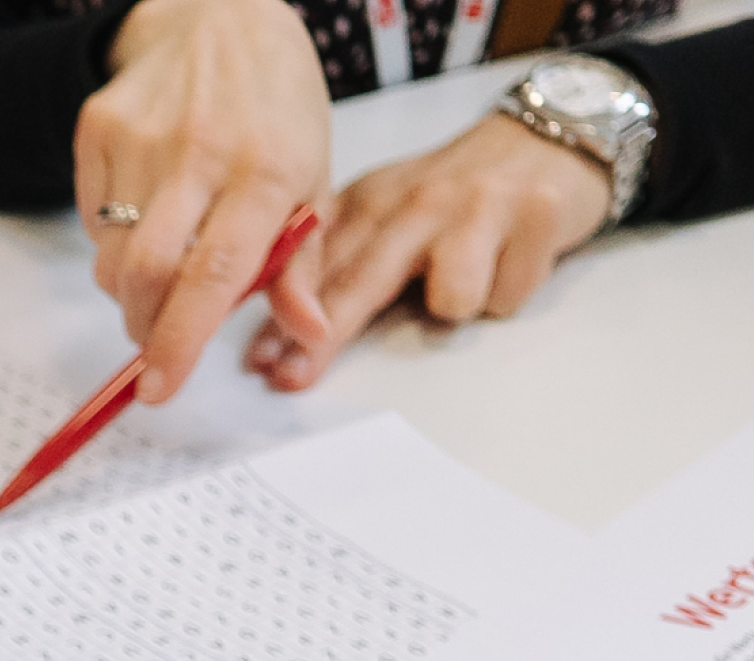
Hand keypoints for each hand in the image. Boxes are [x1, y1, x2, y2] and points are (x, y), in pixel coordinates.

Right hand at [77, 0, 331, 401]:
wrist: (219, 16)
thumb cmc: (274, 107)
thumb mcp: (312, 179)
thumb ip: (301, 264)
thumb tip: (307, 334)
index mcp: (269, 168)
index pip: (215, 273)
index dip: (182, 340)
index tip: (161, 385)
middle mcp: (201, 149)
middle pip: (147, 273)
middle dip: (145, 328)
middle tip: (158, 344)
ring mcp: (141, 135)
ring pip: (111, 255)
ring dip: (131, 288)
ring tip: (164, 264)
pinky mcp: (97, 127)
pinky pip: (91, 221)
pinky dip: (113, 241)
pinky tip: (145, 214)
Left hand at [246, 114, 612, 390]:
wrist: (547, 138)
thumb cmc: (459, 194)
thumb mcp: (389, 216)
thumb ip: (342, 265)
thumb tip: (281, 336)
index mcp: (368, 202)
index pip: (315, 266)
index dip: (281, 318)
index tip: (259, 361)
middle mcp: (413, 201)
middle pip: (360, 281)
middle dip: (324, 337)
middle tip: (294, 376)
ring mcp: (474, 206)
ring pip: (449, 297)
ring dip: (458, 306)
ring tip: (470, 279)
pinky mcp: (534, 215)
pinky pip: (505, 294)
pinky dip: (507, 293)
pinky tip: (511, 261)